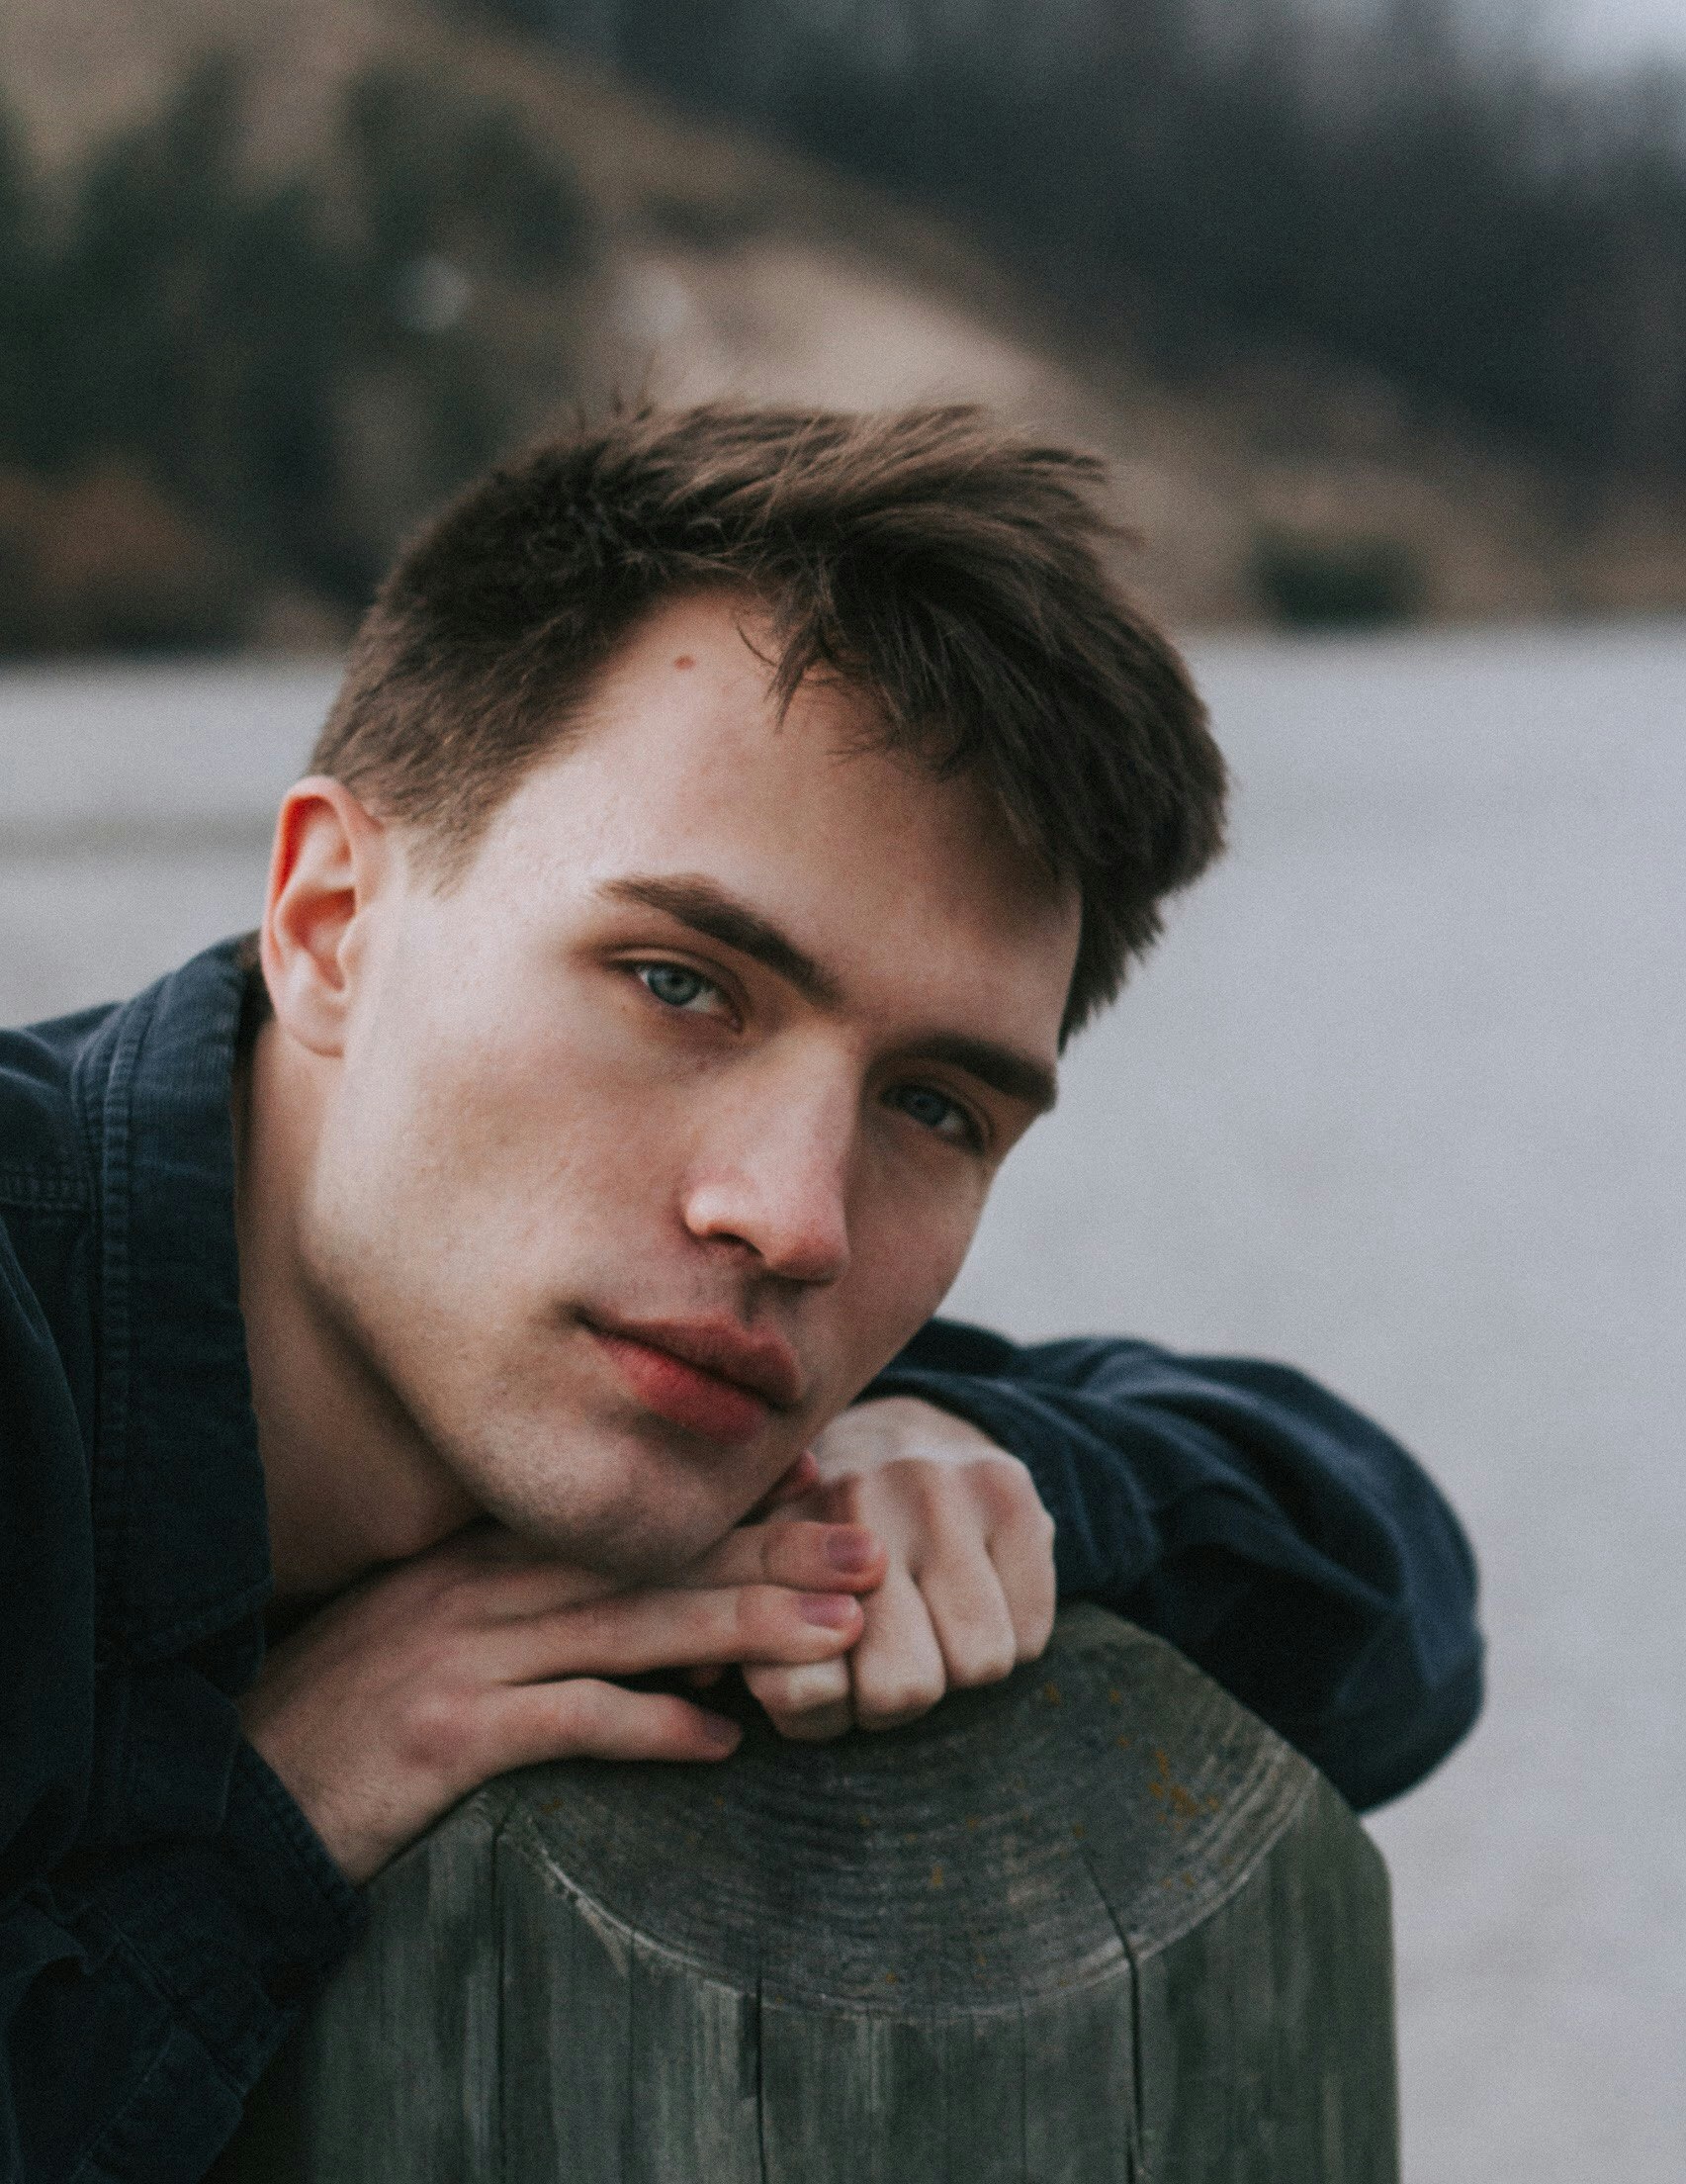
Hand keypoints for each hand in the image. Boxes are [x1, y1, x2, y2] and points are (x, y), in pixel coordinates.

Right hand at [240, 1515, 884, 1883]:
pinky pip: (564, 1722)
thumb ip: (534, 1622)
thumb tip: (665, 1634)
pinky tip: (719, 1739)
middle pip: (648, 1560)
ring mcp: (458, 1654)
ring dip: (743, 1627)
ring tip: (838, 1636)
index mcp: (482, 1560)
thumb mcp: (437, 1649)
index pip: (627, 1519)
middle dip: (768, 1550)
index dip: (728, 1504)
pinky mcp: (439, 1736)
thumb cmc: (345, 1728)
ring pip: (627, 1626)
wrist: (228, 1803)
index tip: (822, 1489)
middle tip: (870, 1551)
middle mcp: (476, 1588)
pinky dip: (647, 1725)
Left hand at [741, 1396, 1056, 1740]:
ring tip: (934, 1626)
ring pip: (977, 1662)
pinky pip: (1029, 1631)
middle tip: (889, 1655)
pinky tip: (980, 1596)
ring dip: (959, 1668)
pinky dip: (1012, 1635)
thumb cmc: (824, 1542)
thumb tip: (750, 1685)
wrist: (905, 1428)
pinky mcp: (1009, 1489)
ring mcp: (939, 1486)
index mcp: (776, 1536)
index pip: (801, 1687)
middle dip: (899, 1698)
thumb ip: (762, 1655)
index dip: (826, 1707)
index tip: (833, 1674)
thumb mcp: (770, 1593)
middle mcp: (855, 1496)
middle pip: (903, 1687)